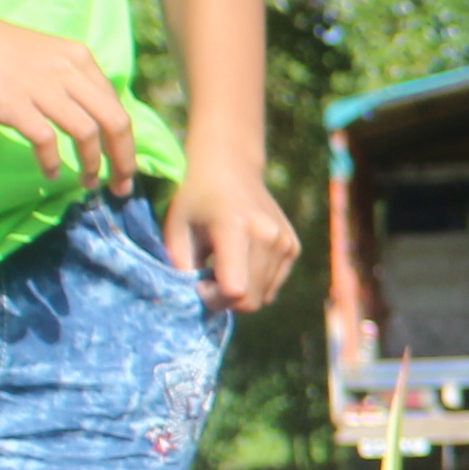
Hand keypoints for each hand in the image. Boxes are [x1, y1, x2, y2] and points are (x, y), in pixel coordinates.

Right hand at [0, 0, 137, 191]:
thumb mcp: (43, 57)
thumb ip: (67, 81)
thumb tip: (88, 120)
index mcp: (78, 58)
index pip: (117, 106)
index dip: (127, 142)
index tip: (124, 166)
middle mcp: (67, 71)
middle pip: (115, 122)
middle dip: (124, 160)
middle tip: (120, 187)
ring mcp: (41, 87)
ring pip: (87, 133)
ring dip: (92, 165)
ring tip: (86, 183)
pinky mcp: (13, 103)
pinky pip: (46, 141)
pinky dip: (51, 162)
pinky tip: (47, 173)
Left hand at [166, 161, 301, 313]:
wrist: (230, 168)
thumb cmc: (195, 199)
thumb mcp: (175, 230)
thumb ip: (182, 268)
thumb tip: (194, 301)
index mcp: (236, 228)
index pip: (235, 290)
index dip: (213, 299)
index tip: (198, 283)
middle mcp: (268, 235)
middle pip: (251, 300)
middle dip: (225, 300)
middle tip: (207, 278)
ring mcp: (285, 241)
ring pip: (263, 296)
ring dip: (240, 291)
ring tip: (224, 266)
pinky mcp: (293, 247)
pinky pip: (272, 286)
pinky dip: (255, 282)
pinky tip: (241, 260)